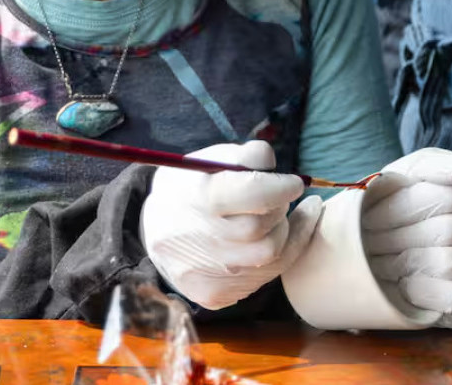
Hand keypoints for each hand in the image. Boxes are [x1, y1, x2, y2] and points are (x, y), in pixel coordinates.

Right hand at [139, 140, 321, 309]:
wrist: (157, 231)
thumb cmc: (192, 188)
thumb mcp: (208, 160)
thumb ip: (246, 157)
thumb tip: (278, 172)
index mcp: (197, 196)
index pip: (254, 194)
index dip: (282, 188)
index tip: (295, 183)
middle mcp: (199, 239)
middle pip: (263, 227)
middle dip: (279, 209)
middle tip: (277, 198)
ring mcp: (206, 273)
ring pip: (271, 255)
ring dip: (280, 233)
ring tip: (271, 218)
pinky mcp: (214, 295)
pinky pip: (264, 278)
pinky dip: (275, 257)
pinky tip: (272, 238)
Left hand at [362, 147, 451, 327]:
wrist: (394, 250)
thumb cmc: (400, 208)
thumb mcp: (410, 175)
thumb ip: (434, 165)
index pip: (448, 196)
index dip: (401, 209)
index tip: (369, 217)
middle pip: (445, 231)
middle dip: (397, 238)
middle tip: (368, 241)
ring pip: (449, 263)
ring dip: (406, 265)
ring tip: (381, 262)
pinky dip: (423, 290)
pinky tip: (405, 282)